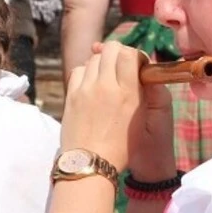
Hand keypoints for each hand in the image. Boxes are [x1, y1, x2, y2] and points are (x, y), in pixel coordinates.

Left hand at [62, 42, 171, 174]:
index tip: (134, 63)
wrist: (90, 162)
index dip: (133, 54)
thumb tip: (138, 70)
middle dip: (117, 53)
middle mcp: (106, 85)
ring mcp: (86, 88)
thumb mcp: (139, 117)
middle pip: (110, 49)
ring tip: (105, 77)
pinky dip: (86, 72)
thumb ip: (140, 90)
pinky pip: (79, 70)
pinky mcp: (71, 94)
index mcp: (128, 92)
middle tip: (119, 66)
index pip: (129, 53)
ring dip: (101, 62)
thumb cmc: (120, 146)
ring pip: (93, 58)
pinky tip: (90, 84)